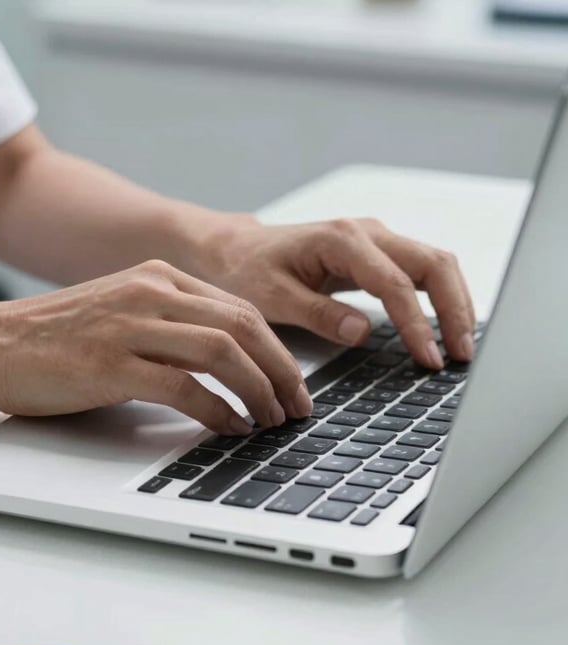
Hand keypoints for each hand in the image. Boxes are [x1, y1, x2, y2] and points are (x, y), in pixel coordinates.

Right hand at [0, 260, 310, 432]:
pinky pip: (185, 386)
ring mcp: (130, 325)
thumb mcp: (121, 311)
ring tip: (269, 421)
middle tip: (295, 408)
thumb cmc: (55, 338)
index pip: (240, 309)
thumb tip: (224, 364)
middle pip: (243, 327)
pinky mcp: (110, 364)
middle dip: (281, 372)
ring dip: (258, 391)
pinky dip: (218, 410)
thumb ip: (170, 325)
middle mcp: (149, 292)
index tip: (291, 384)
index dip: (277, 351)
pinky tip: (229, 427)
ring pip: (223, 352)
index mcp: (157, 276)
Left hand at [201, 217, 475, 368]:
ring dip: (454, 303)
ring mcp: (375, 240)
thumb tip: (363, 333)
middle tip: (463, 354)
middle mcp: (366, 233)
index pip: (396, 284)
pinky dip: (439, 297)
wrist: (235, 249)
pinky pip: (421, 271)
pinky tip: (445, 327)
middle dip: (455, 309)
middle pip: (433, 264)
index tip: (429, 358)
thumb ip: (318, 314)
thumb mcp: (273, 297)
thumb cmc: (247, 270)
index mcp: (341, 241)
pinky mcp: (377, 254)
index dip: (417, 324)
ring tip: (462, 346)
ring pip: (435, 264)